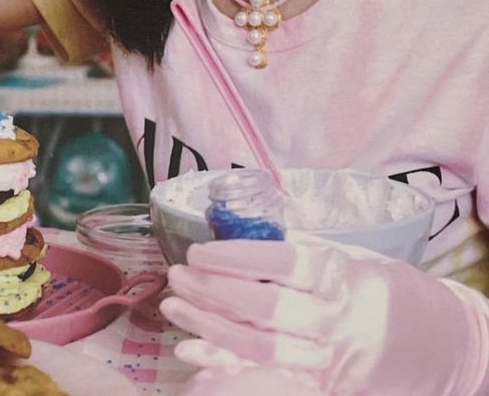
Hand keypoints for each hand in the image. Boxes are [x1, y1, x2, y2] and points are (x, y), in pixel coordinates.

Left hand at [160, 233, 488, 395]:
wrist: (438, 341)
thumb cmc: (384, 289)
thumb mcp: (351, 258)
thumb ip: (304, 252)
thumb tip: (243, 233)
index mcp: (341, 273)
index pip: (281, 262)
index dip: (236, 257)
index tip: (199, 251)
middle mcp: (336, 316)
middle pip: (264, 307)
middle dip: (213, 291)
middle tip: (177, 275)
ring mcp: (331, 358)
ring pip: (260, 345)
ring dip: (210, 326)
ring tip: (174, 307)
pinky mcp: (327, 386)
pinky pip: (270, 378)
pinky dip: (228, 368)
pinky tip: (195, 354)